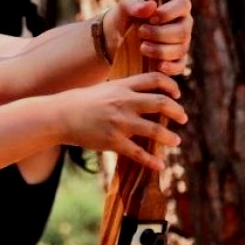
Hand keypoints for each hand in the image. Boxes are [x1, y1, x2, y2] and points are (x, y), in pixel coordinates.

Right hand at [59, 72, 185, 171]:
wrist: (61, 115)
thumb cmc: (84, 102)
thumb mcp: (106, 88)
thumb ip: (127, 90)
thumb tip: (149, 94)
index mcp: (123, 86)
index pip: (155, 79)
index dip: (171, 86)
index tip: (177, 95)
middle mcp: (124, 102)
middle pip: (161, 103)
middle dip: (177, 111)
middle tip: (183, 118)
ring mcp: (119, 122)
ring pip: (155, 130)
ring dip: (169, 137)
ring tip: (175, 141)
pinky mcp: (113, 141)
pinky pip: (138, 153)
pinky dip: (152, 160)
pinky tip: (160, 165)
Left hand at [104, 0, 192, 74]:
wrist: (119, 35)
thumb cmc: (126, 15)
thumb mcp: (124, 6)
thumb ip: (135, 4)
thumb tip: (151, 6)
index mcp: (175, 4)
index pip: (183, 4)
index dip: (169, 12)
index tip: (151, 18)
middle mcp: (183, 23)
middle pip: (183, 31)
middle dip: (160, 34)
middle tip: (141, 32)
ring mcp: (181, 42)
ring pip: (181, 49)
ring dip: (161, 50)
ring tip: (142, 47)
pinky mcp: (176, 60)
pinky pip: (180, 66)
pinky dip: (171, 68)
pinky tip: (158, 66)